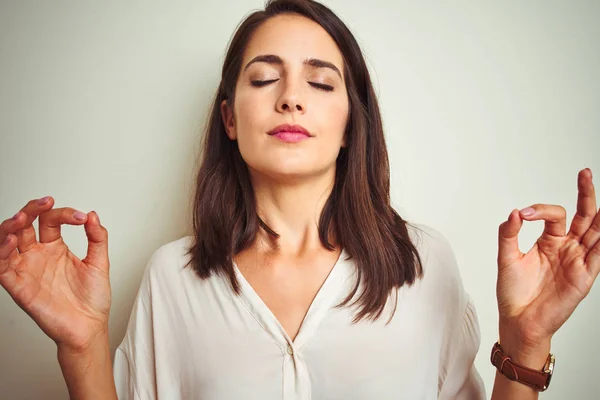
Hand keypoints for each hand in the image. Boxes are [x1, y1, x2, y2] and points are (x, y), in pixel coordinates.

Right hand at [0, 196, 110, 352]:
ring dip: (10, 227)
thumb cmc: (92, 299)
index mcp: (55, 247)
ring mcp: (26, 269)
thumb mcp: (99, 262)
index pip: (50, 220)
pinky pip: (1, 267)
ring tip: (21, 218)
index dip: (64, 214)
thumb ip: (97, 238)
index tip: (82, 218)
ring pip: (7, 241)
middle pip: (24, 225)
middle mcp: (38, 255)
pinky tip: (11, 240)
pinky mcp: (18, 287)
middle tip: (45, 202)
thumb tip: (93, 215)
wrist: (89, 327)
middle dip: (30, 210)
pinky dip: (2, 252)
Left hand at [496, 168, 599, 352]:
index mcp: (548, 241)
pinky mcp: (584, 276)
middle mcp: (566, 248)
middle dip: (585, 194)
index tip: (524, 215)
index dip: (541, 210)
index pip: (554, 215)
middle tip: (585, 173)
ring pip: (596, 232)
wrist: (518, 320)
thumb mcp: (506, 258)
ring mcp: (578, 261)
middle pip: (583, 216)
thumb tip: (515, 212)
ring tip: (599, 195)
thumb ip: (509, 234)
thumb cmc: (513, 292)